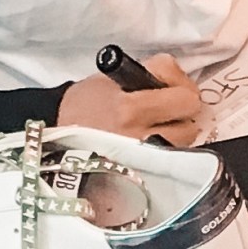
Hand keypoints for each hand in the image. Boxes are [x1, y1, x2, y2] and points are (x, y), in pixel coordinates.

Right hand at [58, 51, 203, 145]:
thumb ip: (147, 75)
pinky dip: (169, 147)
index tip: (166, 84)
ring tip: (158, 125)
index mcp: (129, 107)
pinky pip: (172, 157)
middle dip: (182, 109)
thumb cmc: (84, 104)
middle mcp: (139, 135)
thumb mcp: (110, 78)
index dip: (179, 82)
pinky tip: (153, 140)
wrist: (56, 139)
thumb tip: (177, 82)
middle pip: (190, 119)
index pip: (183, 93)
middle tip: (167, 106)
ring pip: (186, 140)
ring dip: (178, 130)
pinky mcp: (143, 173)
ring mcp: (143, 158)